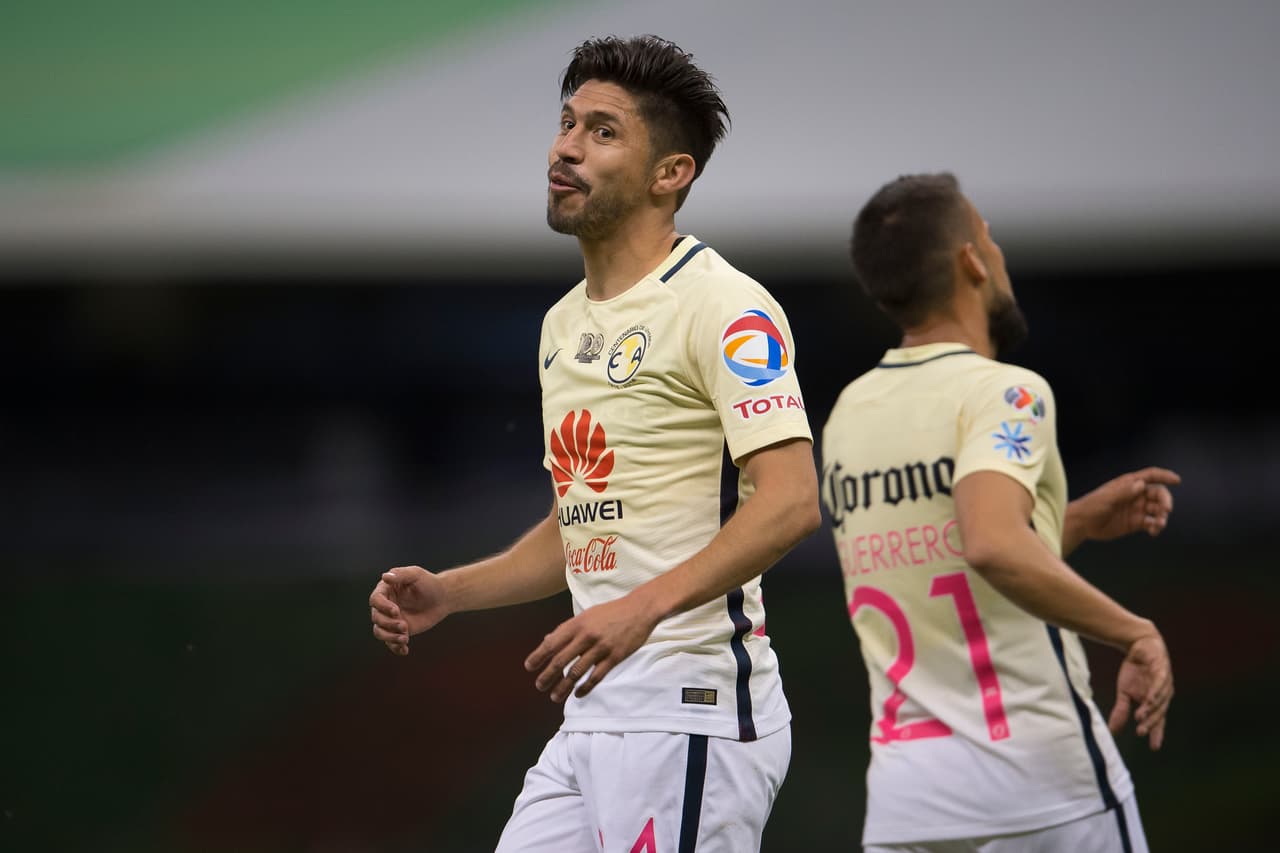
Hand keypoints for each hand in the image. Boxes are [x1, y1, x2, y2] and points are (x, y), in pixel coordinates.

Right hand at [369, 566, 449, 655]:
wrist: (442, 598)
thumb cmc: (429, 583)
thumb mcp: (416, 575)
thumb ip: (401, 575)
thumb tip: (385, 577)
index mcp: (385, 590)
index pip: (375, 600)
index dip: (383, 607)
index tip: (396, 611)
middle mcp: (384, 606)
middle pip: (376, 618)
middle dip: (389, 624)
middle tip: (405, 626)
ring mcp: (390, 620)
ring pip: (380, 632)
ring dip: (390, 637)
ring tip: (405, 639)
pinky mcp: (398, 631)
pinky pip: (391, 642)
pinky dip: (396, 648)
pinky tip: (405, 650)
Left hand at [524, 594, 660, 702]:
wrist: (639, 609)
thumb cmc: (611, 612)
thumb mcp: (586, 615)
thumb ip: (567, 628)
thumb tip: (547, 640)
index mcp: (577, 624)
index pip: (552, 643)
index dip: (538, 656)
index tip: (529, 667)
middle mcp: (586, 636)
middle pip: (561, 660)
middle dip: (547, 676)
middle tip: (539, 686)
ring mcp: (600, 647)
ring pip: (576, 672)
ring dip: (563, 687)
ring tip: (555, 697)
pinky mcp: (614, 657)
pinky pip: (596, 676)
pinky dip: (585, 687)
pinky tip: (577, 694)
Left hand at [1073, 466, 1180, 541]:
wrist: (1083, 524)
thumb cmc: (1091, 506)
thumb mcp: (1106, 498)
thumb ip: (1123, 492)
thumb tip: (1141, 484)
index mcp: (1128, 484)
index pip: (1150, 476)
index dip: (1164, 476)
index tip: (1177, 480)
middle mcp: (1135, 495)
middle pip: (1158, 494)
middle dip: (1165, 501)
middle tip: (1166, 510)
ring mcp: (1136, 509)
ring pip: (1157, 510)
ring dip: (1162, 516)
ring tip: (1158, 525)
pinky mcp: (1135, 523)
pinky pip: (1151, 523)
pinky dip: (1156, 527)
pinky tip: (1153, 532)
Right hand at [1108, 632, 1173, 749]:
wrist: (1139, 647)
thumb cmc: (1135, 672)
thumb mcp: (1124, 692)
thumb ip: (1121, 710)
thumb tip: (1112, 730)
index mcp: (1155, 703)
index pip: (1158, 721)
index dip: (1156, 733)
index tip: (1153, 747)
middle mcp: (1163, 696)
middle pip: (1159, 713)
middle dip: (1150, 723)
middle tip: (1141, 733)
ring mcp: (1165, 684)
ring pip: (1159, 701)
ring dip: (1150, 710)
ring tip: (1139, 718)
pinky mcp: (1162, 671)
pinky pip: (1160, 684)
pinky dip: (1155, 693)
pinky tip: (1149, 700)